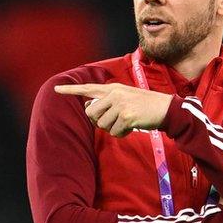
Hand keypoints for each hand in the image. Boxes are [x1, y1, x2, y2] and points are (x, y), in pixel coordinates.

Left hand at [55, 83, 171, 136]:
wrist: (166, 108)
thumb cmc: (146, 105)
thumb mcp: (127, 97)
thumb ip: (108, 101)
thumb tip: (90, 110)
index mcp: (113, 88)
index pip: (88, 88)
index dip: (71, 90)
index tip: (56, 89)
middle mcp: (114, 94)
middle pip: (92, 114)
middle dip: (100, 122)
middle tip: (115, 121)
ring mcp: (120, 105)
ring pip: (102, 125)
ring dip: (113, 129)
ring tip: (126, 123)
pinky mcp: (126, 116)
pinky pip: (115, 132)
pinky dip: (122, 133)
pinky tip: (131, 128)